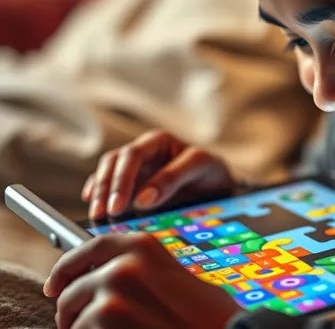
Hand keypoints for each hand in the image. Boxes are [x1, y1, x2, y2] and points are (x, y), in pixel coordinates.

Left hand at [44, 233, 238, 328]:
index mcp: (144, 246)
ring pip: (73, 318)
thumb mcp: (171, 277)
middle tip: (78, 324)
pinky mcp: (106, 318)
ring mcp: (113, 292)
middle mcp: (125, 263)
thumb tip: (102, 276)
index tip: (55, 284)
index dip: (67, 266)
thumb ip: (139, 269)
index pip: (90, 247)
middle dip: (71, 310)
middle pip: (71, 287)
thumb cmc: (204, 313)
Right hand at [82, 130, 234, 218]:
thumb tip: (142, 200)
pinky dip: (97, 192)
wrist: (221, 186)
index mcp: (158, 141)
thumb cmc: (212, 172)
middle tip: (104, 214)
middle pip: (113, 162)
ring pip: (106, 172)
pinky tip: (91, 204)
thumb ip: (173, 179)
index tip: (119, 206)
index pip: (132, 155)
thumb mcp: (200, 168)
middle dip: (107, 188)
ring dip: (99, 192)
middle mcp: (143, 152)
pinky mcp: (131, 183)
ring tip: (97, 215)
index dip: (122, 180)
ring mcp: (135, 168)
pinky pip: (107, 184)